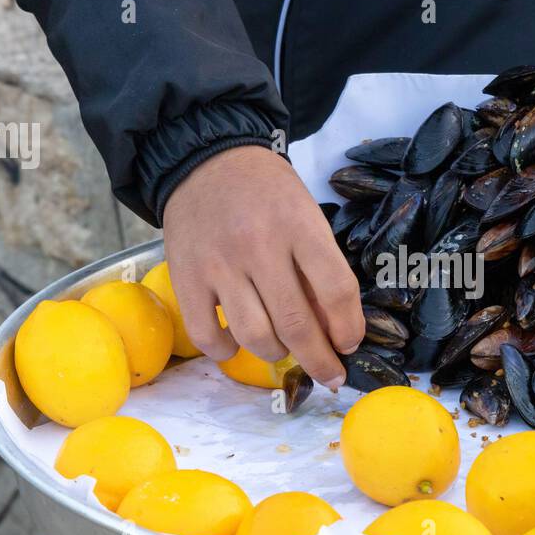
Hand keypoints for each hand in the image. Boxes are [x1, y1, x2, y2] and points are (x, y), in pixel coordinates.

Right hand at [162, 145, 364, 388]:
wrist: (206, 159)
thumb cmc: (267, 193)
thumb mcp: (306, 216)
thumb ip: (318, 269)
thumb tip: (332, 330)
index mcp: (299, 227)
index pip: (336, 291)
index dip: (348, 328)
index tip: (349, 344)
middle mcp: (259, 246)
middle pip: (297, 324)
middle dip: (321, 361)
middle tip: (330, 374)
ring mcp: (219, 264)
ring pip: (255, 336)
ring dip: (276, 354)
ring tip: (282, 348)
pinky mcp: (185, 277)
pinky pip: (207, 336)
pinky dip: (226, 351)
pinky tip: (237, 343)